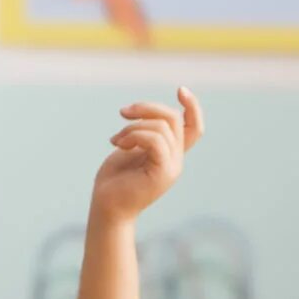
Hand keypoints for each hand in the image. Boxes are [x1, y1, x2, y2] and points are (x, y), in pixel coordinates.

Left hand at [90, 88, 203, 224]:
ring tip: (116, 140)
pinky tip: (118, 145)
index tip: (181, 90)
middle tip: (123, 113)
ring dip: (133, 126)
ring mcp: (172, 167)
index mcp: (171, 154)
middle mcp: (176, 160)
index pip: (194, 127)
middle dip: (147, 108)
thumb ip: (144, 133)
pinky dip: (134, 136)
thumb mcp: (129, 149)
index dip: (192, 107)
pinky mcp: (163, 173)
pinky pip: (155, 140)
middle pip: (173, 119)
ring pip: (162, 127)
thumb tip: (147, 113)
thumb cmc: (113, 181)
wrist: (105, 209)